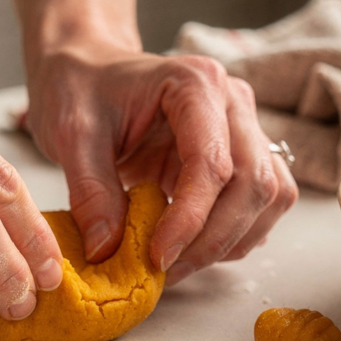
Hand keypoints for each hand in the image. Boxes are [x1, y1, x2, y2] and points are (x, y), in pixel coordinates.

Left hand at [24, 43, 297, 284]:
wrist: (89, 71)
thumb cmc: (80, 89)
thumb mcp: (71, 134)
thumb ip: (90, 190)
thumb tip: (108, 250)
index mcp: (195, 83)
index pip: (212, 163)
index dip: (190, 218)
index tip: (157, 257)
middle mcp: (233, 102)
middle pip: (254, 183)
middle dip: (213, 238)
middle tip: (165, 270)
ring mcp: (244, 128)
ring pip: (270, 196)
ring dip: (231, 241)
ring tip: (178, 262)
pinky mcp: (243, 155)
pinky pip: (262, 203)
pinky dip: (235, 235)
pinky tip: (192, 246)